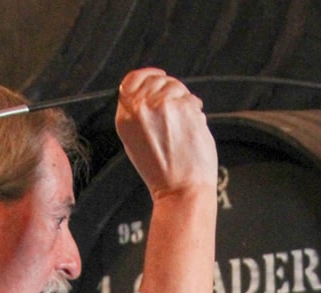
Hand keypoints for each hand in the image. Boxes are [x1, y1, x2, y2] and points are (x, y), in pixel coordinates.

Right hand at [115, 68, 216, 199]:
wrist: (180, 189)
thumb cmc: (163, 173)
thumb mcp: (136, 142)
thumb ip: (140, 115)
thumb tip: (156, 92)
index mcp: (124, 117)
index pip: (131, 80)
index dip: (147, 75)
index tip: (160, 77)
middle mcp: (139, 107)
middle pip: (156, 80)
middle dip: (170, 90)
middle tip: (178, 113)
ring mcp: (161, 104)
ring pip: (175, 86)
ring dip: (184, 101)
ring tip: (185, 126)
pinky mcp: (182, 106)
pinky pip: (191, 99)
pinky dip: (196, 112)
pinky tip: (193, 130)